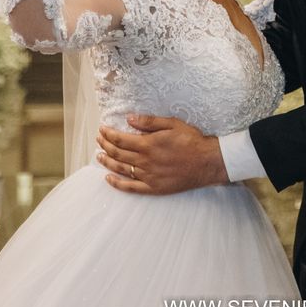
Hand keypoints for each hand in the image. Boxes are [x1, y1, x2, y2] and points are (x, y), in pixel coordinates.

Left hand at [96, 115, 228, 194]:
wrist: (206, 162)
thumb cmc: (191, 141)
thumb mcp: (172, 124)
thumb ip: (149, 122)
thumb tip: (129, 118)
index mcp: (148, 144)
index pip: (120, 139)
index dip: (108, 134)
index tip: (102, 129)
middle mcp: (144, 161)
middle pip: (117, 153)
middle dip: (105, 145)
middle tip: (98, 139)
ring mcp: (147, 176)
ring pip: (120, 169)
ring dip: (107, 162)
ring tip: (99, 156)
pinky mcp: (153, 188)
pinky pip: (130, 187)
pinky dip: (117, 184)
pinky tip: (108, 179)